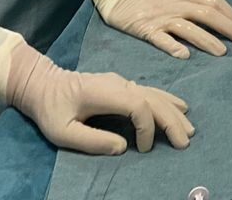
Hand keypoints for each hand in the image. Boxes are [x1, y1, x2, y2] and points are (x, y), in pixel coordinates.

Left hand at [7, 50, 194, 155]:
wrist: (43, 84)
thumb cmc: (50, 109)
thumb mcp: (61, 131)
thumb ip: (91, 140)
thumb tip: (123, 147)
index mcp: (104, 92)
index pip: (138, 105)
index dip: (147, 127)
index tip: (143, 149)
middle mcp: (118, 83)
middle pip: (153, 99)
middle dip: (171, 121)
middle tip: (184, 142)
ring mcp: (122, 82)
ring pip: (155, 94)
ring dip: (173, 111)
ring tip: (189, 129)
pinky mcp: (122, 85)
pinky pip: (150, 92)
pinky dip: (167, 101)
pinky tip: (178, 108)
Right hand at [100, 0, 231, 59]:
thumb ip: (194, 2)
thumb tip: (220, 16)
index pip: (214, 2)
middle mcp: (176, 4)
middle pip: (207, 13)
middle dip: (229, 28)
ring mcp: (161, 17)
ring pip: (187, 27)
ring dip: (206, 39)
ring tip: (222, 53)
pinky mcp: (146, 29)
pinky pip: (161, 38)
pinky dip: (173, 46)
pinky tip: (185, 56)